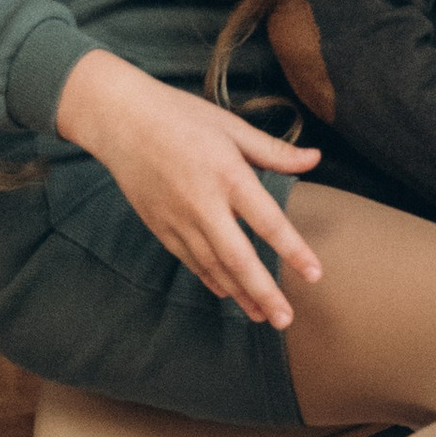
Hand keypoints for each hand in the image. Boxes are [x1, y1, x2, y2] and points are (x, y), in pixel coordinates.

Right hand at [53, 46, 323, 331]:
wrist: (120, 119)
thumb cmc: (181, 116)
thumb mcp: (231, 126)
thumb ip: (274, 151)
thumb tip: (315, 159)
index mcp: (228, 174)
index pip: (268, 222)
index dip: (294, 251)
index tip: (315, 275)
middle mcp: (203, 204)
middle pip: (239, 258)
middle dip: (264, 292)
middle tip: (286, 320)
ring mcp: (178, 219)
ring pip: (213, 267)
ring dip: (239, 294)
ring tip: (263, 316)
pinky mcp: (160, 226)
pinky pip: (190, 260)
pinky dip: (211, 279)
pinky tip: (228, 294)